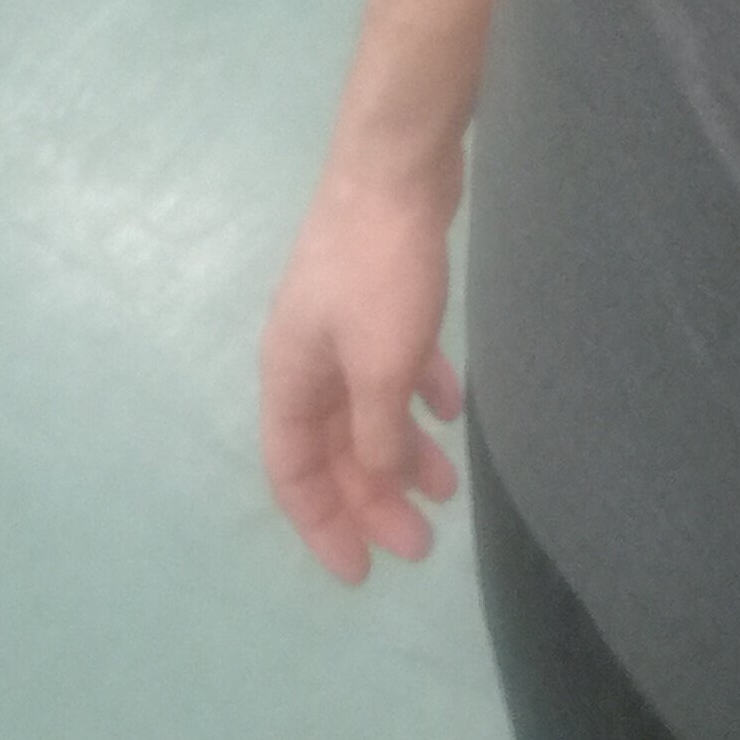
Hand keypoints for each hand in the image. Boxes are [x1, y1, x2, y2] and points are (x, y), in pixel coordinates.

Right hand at [261, 162, 466, 583]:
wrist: (397, 165)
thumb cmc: (379, 269)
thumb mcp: (379, 365)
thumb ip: (376, 433)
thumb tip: (380, 477)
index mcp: (289, 375)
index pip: (292, 472)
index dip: (322, 526)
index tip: (360, 573)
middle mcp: (308, 356)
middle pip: (335, 447)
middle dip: (375, 498)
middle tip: (423, 543)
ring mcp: (343, 323)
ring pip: (368, 408)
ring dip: (402, 451)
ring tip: (449, 487)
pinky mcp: (380, 296)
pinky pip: (394, 365)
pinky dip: (418, 393)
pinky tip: (450, 408)